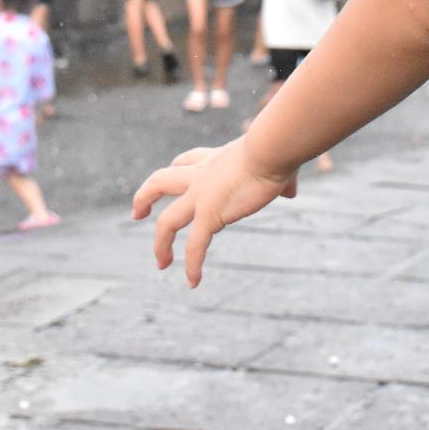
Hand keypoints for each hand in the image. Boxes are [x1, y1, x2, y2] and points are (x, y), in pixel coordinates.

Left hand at [131, 139, 298, 286]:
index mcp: (214, 159)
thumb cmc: (277, 149)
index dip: (177, 168)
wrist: (270, 147)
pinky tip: (192, 282)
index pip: (185, 160)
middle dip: (144, 197)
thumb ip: (281, 180)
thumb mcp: (276, 163)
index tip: (173, 175)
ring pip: (167, 222)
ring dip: (161, 244)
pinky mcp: (210, 214)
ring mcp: (201, 196)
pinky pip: (195, 245)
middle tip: (137, 213)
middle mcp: (201, 175)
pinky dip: (192, 265)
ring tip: (161, 263)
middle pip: (160, 182)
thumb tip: (291, 192)